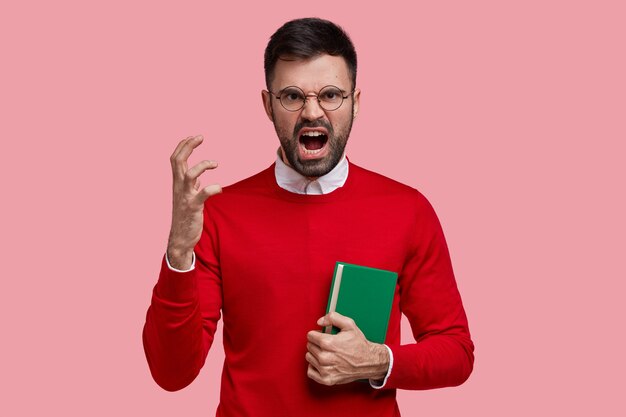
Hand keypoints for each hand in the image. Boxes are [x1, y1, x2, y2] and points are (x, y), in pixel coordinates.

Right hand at [167, 135, 221, 268]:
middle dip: (188, 146)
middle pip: (177, 161)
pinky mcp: (193, 207)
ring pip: (189, 174)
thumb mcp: (187, 198)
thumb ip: (191, 186)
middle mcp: (178, 187)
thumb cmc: (186, 216)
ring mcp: (185, 196)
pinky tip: (219, 189)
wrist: (180, 238)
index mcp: (177, 183)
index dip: (183, 145)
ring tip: (216, 163)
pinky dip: (212, 188)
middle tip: (201, 137)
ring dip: (203, 165)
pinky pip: (203, 194)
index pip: (175, 158)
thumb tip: (198, 179)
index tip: (194, 137)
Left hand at [305, 312, 389, 385]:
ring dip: (315, 354)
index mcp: (328, 343)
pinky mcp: (327, 380)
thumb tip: (320, 321)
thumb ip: (333, 317)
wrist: (369, 361)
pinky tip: (322, 363)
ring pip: (309, 358)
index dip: (317, 333)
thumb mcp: (349, 324)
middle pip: (309, 346)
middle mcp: (325, 357)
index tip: (323, 335)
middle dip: (316, 343)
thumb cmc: (359, 344)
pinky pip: (311, 372)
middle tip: (327, 344)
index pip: (310, 336)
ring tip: (327, 353)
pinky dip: (314, 367)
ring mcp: (325, 370)